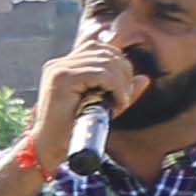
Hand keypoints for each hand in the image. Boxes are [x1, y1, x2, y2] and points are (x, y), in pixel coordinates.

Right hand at [29, 33, 148, 160]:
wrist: (50, 147)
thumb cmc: (73, 128)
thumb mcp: (102, 105)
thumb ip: (120, 90)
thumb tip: (145, 78)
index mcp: (64, 65)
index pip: (100, 49)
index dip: (119, 64)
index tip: (123, 89)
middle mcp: (59, 64)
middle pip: (105, 52)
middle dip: (124, 73)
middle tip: (125, 97)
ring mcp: (59, 69)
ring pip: (105, 61)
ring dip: (121, 82)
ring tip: (121, 101)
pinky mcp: (61, 78)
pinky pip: (100, 73)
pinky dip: (116, 87)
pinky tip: (118, 102)